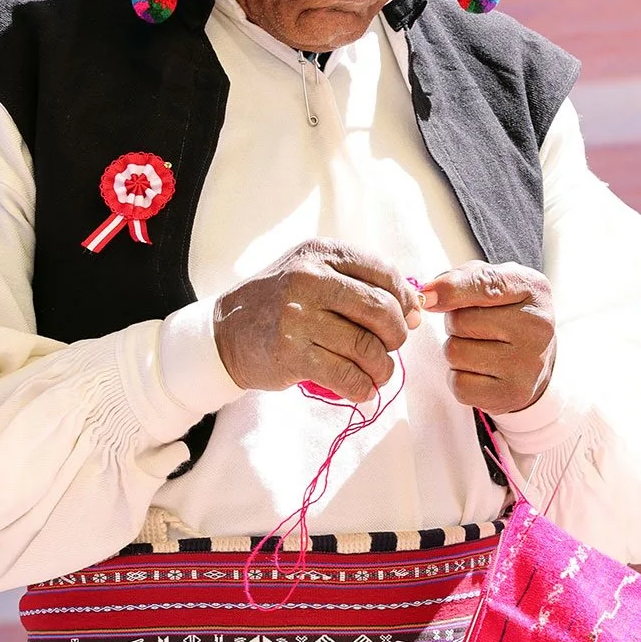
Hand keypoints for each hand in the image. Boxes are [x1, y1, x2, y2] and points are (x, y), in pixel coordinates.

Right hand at [213, 241, 421, 403]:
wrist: (225, 332)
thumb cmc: (279, 303)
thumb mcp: (312, 272)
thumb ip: (359, 282)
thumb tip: (415, 310)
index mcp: (320, 252)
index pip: (384, 272)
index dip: (405, 300)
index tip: (407, 318)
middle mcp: (309, 278)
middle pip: (381, 310)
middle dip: (396, 335)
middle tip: (390, 348)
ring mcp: (298, 317)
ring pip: (367, 348)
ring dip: (382, 368)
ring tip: (377, 374)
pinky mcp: (291, 354)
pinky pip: (346, 376)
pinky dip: (362, 388)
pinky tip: (361, 389)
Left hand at [422, 262, 555, 414]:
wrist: (536, 359)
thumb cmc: (506, 313)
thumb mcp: (494, 283)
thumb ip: (462, 279)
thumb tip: (428, 296)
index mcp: (533, 289)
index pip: (486, 285)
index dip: (451, 289)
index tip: (427, 296)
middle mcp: (537, 326)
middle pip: (460, 322)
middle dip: (455, 324)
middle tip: (476, 329)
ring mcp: (527, 363)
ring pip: (455, 353)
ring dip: (456, 351)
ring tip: (480, 348)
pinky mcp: (513, 394)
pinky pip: (459, 384)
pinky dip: (459, 378)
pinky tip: (480, 371)